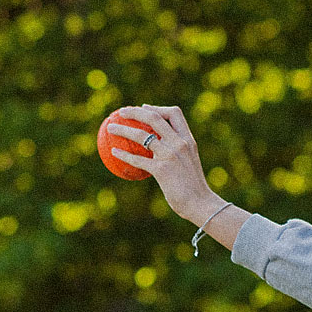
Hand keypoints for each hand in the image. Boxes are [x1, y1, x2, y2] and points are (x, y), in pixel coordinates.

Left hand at [106, 105, 222, 221]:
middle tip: (121, 112)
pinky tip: (114, 152)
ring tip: (110, 128)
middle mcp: (179, 143)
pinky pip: (137, 159)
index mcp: (188, 139)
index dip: (157, 108)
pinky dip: (123, 154)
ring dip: (123, 129)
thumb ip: (177, 153)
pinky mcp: (161, 169)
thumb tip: (158, 151)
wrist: (200, 203)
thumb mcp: (189, 163)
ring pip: (142, 135)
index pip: (174, 113)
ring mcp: (170, 155)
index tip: (144, 108)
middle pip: (154, 118)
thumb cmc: (194, 187)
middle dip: (135, 111)